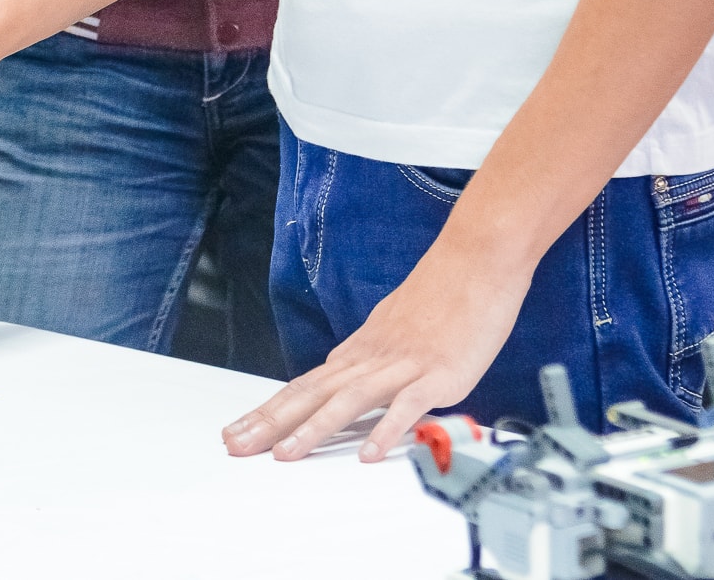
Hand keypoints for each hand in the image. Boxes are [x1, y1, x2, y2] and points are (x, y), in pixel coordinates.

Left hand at [222, 239, 530, 463]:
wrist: (477, 258)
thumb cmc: (442, 292)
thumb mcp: (393, 324)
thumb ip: (368, 354)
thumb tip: (342, 374)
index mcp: (361, 349)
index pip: (304, 386)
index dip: (270, 411)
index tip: (238, 432)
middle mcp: (373, 356)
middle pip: (314, 393)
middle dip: (272, 423)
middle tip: (235, 446)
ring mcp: (403, 364)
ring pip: (350, 399)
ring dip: (315, 428)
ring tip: (286, 455)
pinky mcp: (438, 373)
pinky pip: (407, 404)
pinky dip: (386, 429)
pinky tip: (368, 453)